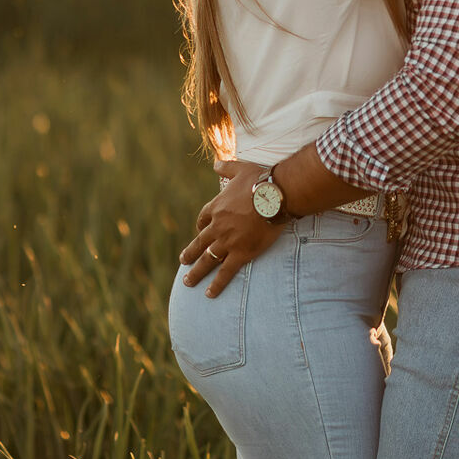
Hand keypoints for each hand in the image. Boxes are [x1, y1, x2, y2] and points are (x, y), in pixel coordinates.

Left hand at [180, 161, 280, 296]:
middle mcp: (217, 227)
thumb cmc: (260, 181)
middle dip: (190, 253)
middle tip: (183, 261)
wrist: (275, 196)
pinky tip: (209, 294)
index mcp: (217, 208)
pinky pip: (225, 272)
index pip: (203, 220)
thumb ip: (226, 167)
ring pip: (207, 260)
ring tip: (188, 282)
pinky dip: (217, 284)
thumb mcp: (240, 169)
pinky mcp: (241, 253)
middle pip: (199, 242)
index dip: (201, 226)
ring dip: (196, 272)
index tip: (200, 231)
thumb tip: (215, 164)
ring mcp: (227, 242)